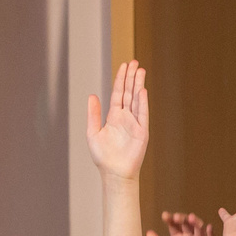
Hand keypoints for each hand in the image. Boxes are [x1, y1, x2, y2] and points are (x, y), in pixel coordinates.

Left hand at [86, 60, 149, 179]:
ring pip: (137, 99)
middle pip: (129, 92)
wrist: (114, 173)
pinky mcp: (142, 132)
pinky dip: (142, 102)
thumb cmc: (104, 156)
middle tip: (134, 62)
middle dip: (131, 77)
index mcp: (114, 116)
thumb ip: (93, 114)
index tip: (124, 66)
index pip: (118, 93)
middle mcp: (126, 117)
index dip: (121, 79)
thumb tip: (92, 95)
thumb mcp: (93, 132)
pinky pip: (142, 114)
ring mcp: (135, 123)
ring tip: (140, 70)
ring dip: (138, 85)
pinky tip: (142, 91)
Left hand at [145, 212, 218, 235]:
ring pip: (198, 228)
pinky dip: (210, 232)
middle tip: (177, 217)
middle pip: (186, 223)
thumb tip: (148, 232)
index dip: (170, 219)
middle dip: (182, 218)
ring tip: (191, 218)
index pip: (174, 225)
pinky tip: (208, 227)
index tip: (165, 216)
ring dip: (196, 222)